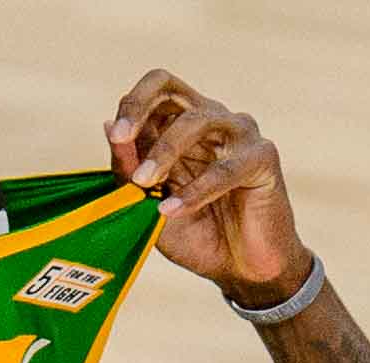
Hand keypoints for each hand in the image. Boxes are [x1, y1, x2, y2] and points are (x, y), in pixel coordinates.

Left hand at [106, 70, 313, 307]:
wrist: (242, 269)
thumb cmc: (196, 234)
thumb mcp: (150, 206)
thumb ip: (129, 170)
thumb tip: (107, 126)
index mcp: (179, 125)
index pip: (153, 91)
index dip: (131, 105)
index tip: (116, 137)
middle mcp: (210, 119)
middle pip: (169, 86)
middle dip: (139, 108)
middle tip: (122, 140)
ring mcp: (239, 134)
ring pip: (196, 120)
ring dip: (164, 152)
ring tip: (145, 183)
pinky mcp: (262, 157)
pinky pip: (225, 167)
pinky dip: (195, 190)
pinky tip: (173, 210)